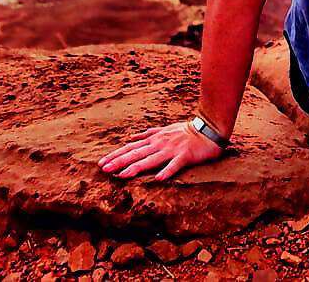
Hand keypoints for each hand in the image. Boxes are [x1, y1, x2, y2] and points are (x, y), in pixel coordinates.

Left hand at [98, 121, 223, 181]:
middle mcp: (160, 144)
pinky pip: (175, 165)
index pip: (131, 148)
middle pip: (136, 153)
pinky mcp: (185, 156)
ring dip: (136, 167)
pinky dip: (167, 171)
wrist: (207, 129)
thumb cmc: (185, 131)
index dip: (116, 155)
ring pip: (151, 159)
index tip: (101, 163)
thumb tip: (130, 137)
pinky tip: (159, 179)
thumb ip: (147, 134)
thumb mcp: (164, 129)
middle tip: (104, 169)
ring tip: (123, 175)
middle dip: (119, 161)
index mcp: (154, 139)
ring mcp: (172, 149)